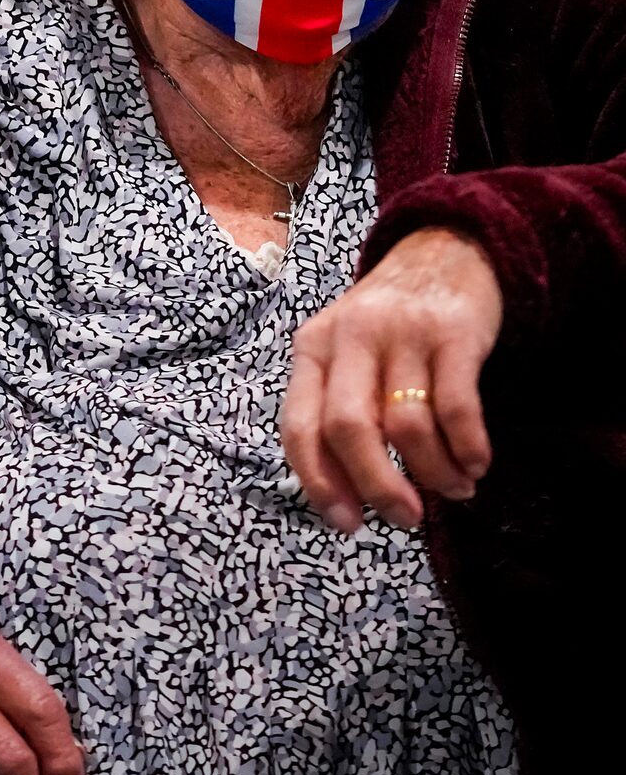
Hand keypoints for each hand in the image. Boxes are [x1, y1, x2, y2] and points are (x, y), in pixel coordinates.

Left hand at [281, 226, 502, 533]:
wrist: (444, 250)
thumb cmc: (388, 323)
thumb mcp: (346, 354)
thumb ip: (339, 411)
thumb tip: (347, 499)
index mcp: (312, 347)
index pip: (298, 425)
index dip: (319, 483)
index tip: (348, 524)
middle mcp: (350, 336)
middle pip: (349, 428)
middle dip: (377, 486)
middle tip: (406, 518)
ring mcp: (402, 332)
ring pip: (407, 425)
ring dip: (434, 474)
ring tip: (454, 488)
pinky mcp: (454, 332)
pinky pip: (457, 407)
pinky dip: (468, 448)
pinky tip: (475, 463)